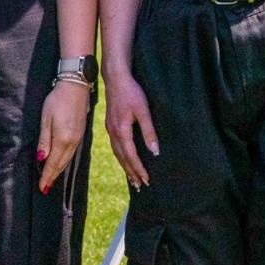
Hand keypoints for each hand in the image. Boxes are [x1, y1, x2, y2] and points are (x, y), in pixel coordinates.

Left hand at [38, 80, 89, 193]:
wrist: (76, 86)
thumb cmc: (57, 101)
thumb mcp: (46, 120)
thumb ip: (44, 140)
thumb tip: (41, 159)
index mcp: (63, 140)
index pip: (53, 163)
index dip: (47, 176)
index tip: (41, 188)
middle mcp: (73, 141)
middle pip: (62, 164)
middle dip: (53, 176)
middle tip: (45, 188)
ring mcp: (79, 137)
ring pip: (68, 159)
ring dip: (59, 170)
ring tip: (52, 178)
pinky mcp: (81, 132)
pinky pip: (72, 152)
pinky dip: (65, 160)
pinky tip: (62, 161)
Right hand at [103, 70, 158, 189]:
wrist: (115, 78)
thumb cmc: (131, 92)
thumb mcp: (143, 110)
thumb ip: (149, 131)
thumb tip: (155, 151)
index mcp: (121, 131)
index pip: (131, 156)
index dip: (139, 169)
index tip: (147, 180)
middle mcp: (113, 133)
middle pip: (123, 159)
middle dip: (132, 173)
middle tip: (140, 186)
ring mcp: (110, 130)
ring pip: (118, 154)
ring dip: (126, 167)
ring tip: (133, 179)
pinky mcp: (110, 126)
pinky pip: (116, 147)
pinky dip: (121, 157)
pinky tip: (125, 159)